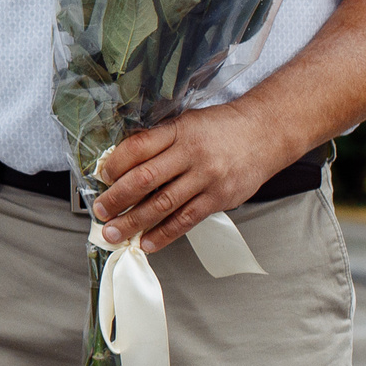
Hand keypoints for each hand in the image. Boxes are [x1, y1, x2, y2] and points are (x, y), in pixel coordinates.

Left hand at [90, 102, 290, 252]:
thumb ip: (159, 140)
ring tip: (115, 234)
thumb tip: (122, 162)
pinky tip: (147, 243)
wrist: (265, 132)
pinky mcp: (219, 199)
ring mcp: (206, 178)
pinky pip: (186, 220)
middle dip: (117, 198)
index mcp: (178, 131)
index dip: (115, 163)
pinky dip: (164, 234)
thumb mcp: (187, 122)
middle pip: (145, 179)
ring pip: (162, 205)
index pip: (138, 147)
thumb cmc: (221, 128)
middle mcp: (191, 154)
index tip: (102, 176)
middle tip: (100, 212)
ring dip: (134, 222)